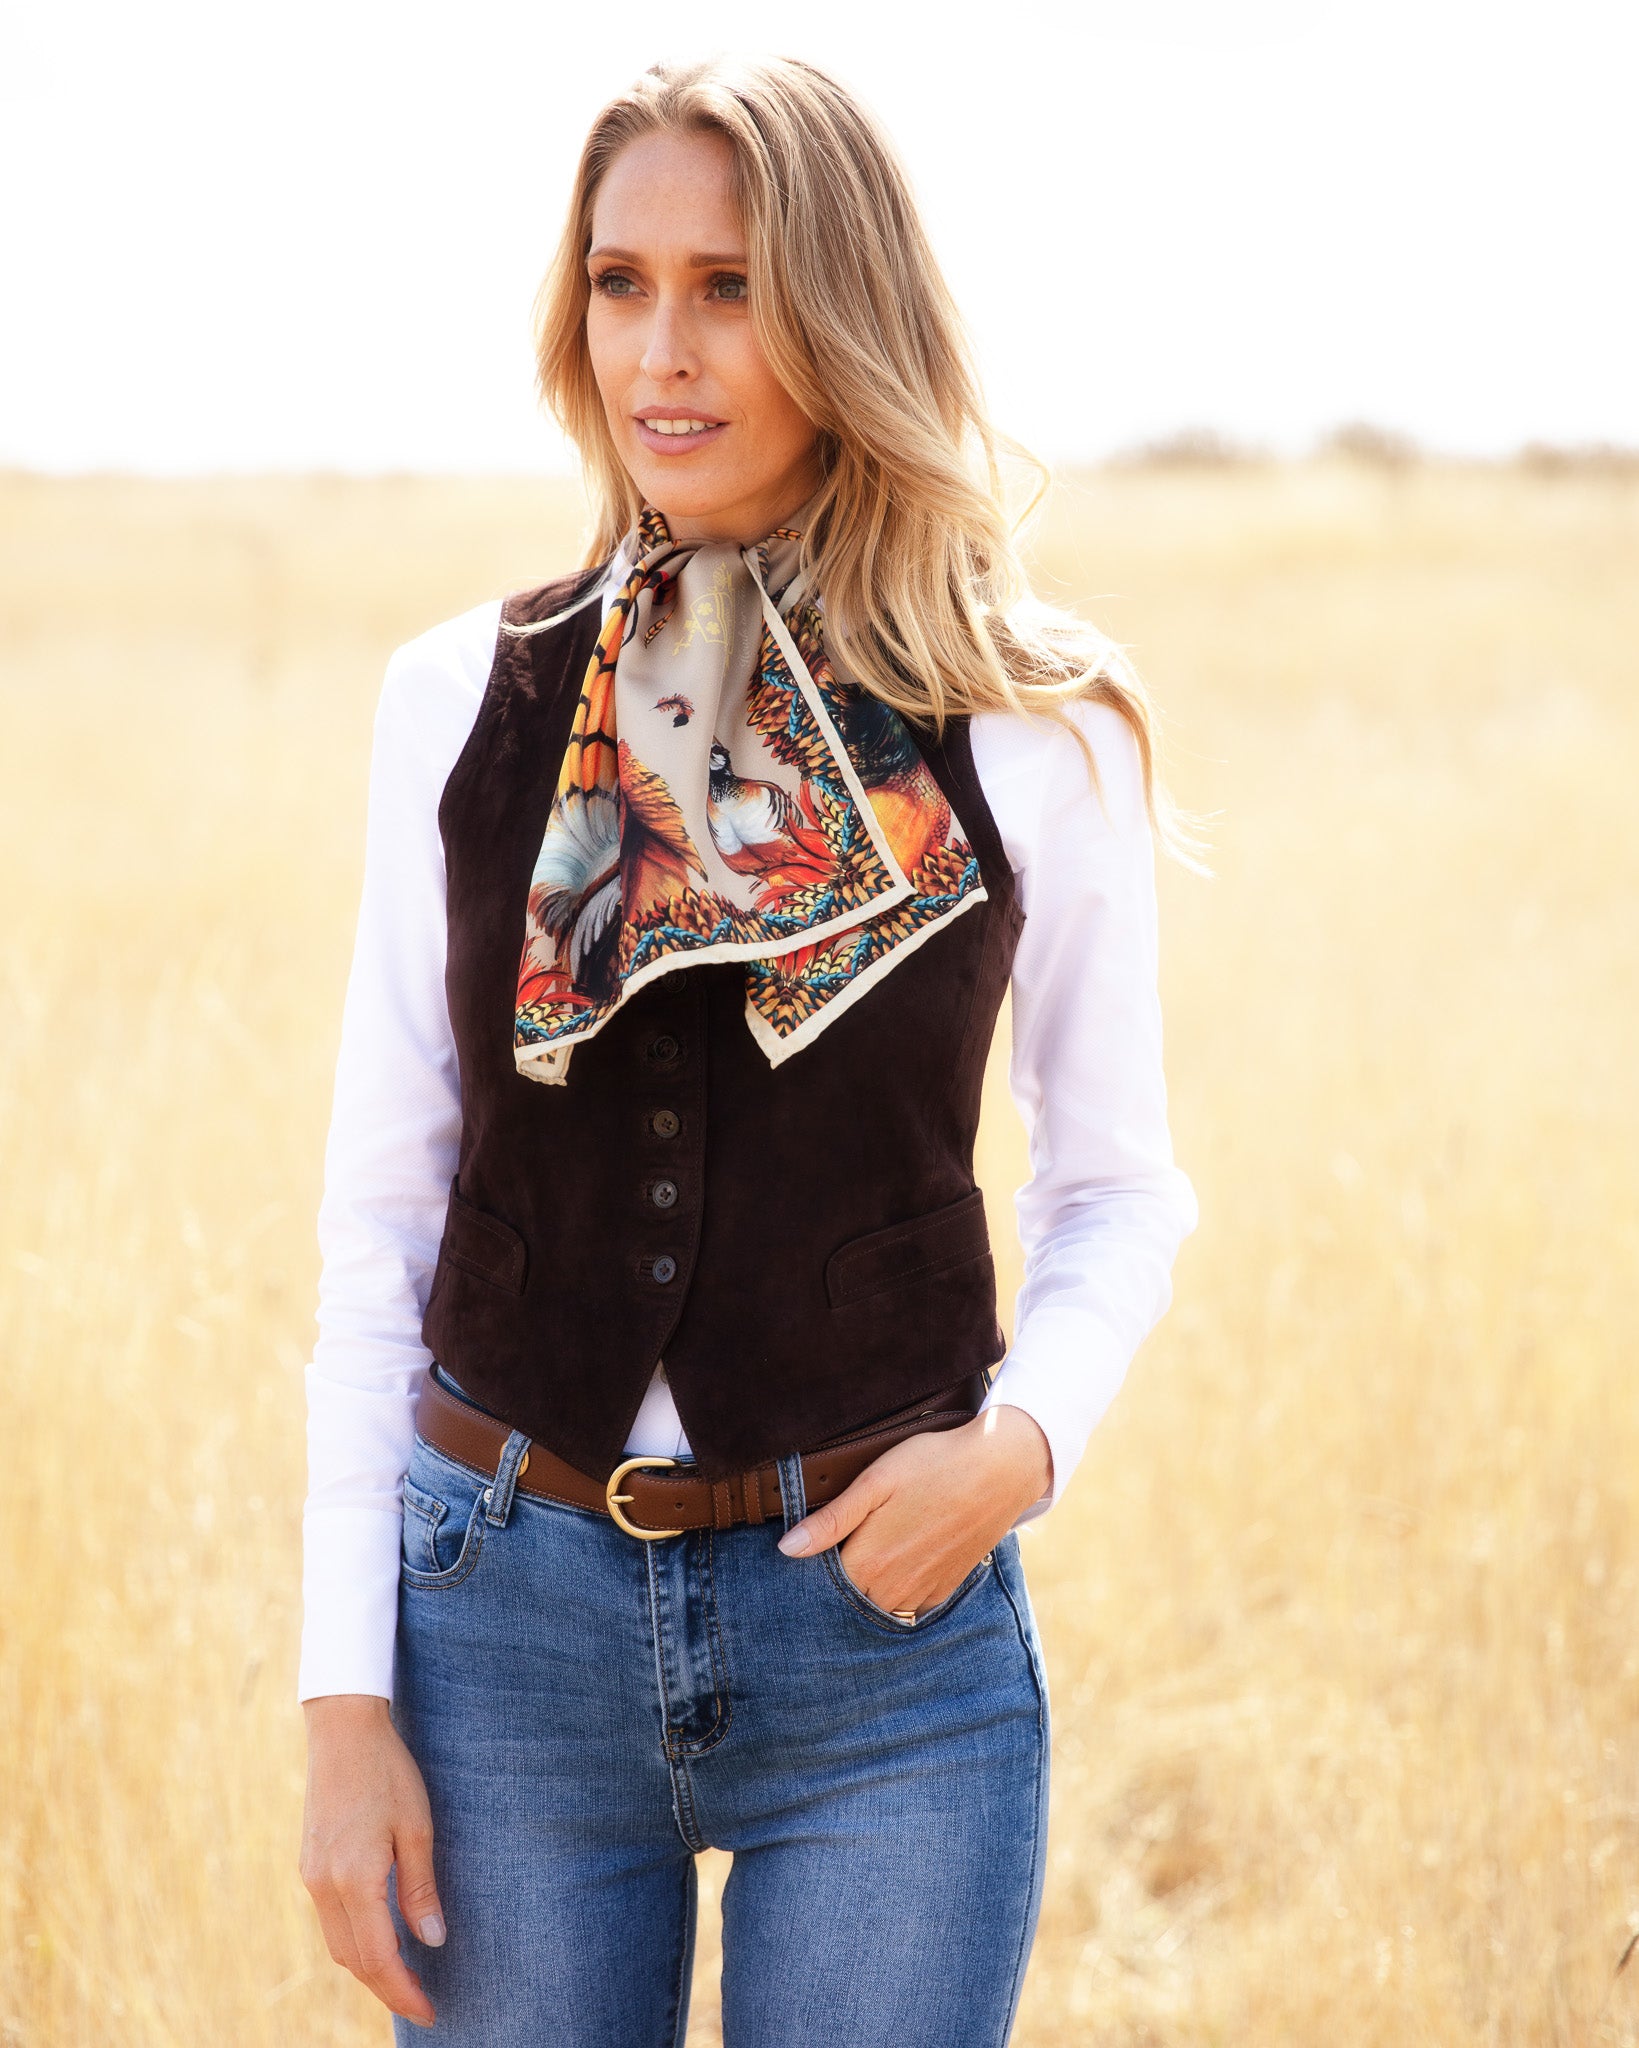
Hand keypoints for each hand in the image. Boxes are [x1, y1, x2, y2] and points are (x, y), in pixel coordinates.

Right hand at [300, 1694, 444, 2028]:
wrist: (342, 1729)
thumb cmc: (387, 1771)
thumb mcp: (416, 1826)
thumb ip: (420, 1889)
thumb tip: (432, 1942)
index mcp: (353, 1879)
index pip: (378, 1957)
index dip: (404, 1991)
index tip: (430, 2012)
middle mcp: (324, 1886)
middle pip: (353, 1960)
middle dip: (387, 1989)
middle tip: (423, 2005)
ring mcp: (311, 1876)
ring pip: (338, 1945)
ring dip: (369, 1970)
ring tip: (406, 1981)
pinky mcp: (310, 1865)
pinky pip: (331, 1922)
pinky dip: (355, 1943)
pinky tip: (379, 1942)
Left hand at [776, 1404, 1052, 1617]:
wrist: (1001, 1470)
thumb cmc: (933, 1466)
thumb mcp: (874, 1482)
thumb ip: (831, 1521)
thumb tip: (786, 1550)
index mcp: (867, 1563)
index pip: (820, 1586)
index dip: (810, 1569)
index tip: (806, 1551)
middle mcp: (892, 1590)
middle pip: (848, 1598)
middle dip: (838, 1581)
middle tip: (842, 1544)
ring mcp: (921, 1594)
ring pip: (879, 1605)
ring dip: (868, 1588)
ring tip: (872, 1549)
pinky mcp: (944, 1590)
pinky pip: (910, 1604)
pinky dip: (898, 1590)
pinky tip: (901, 1560)